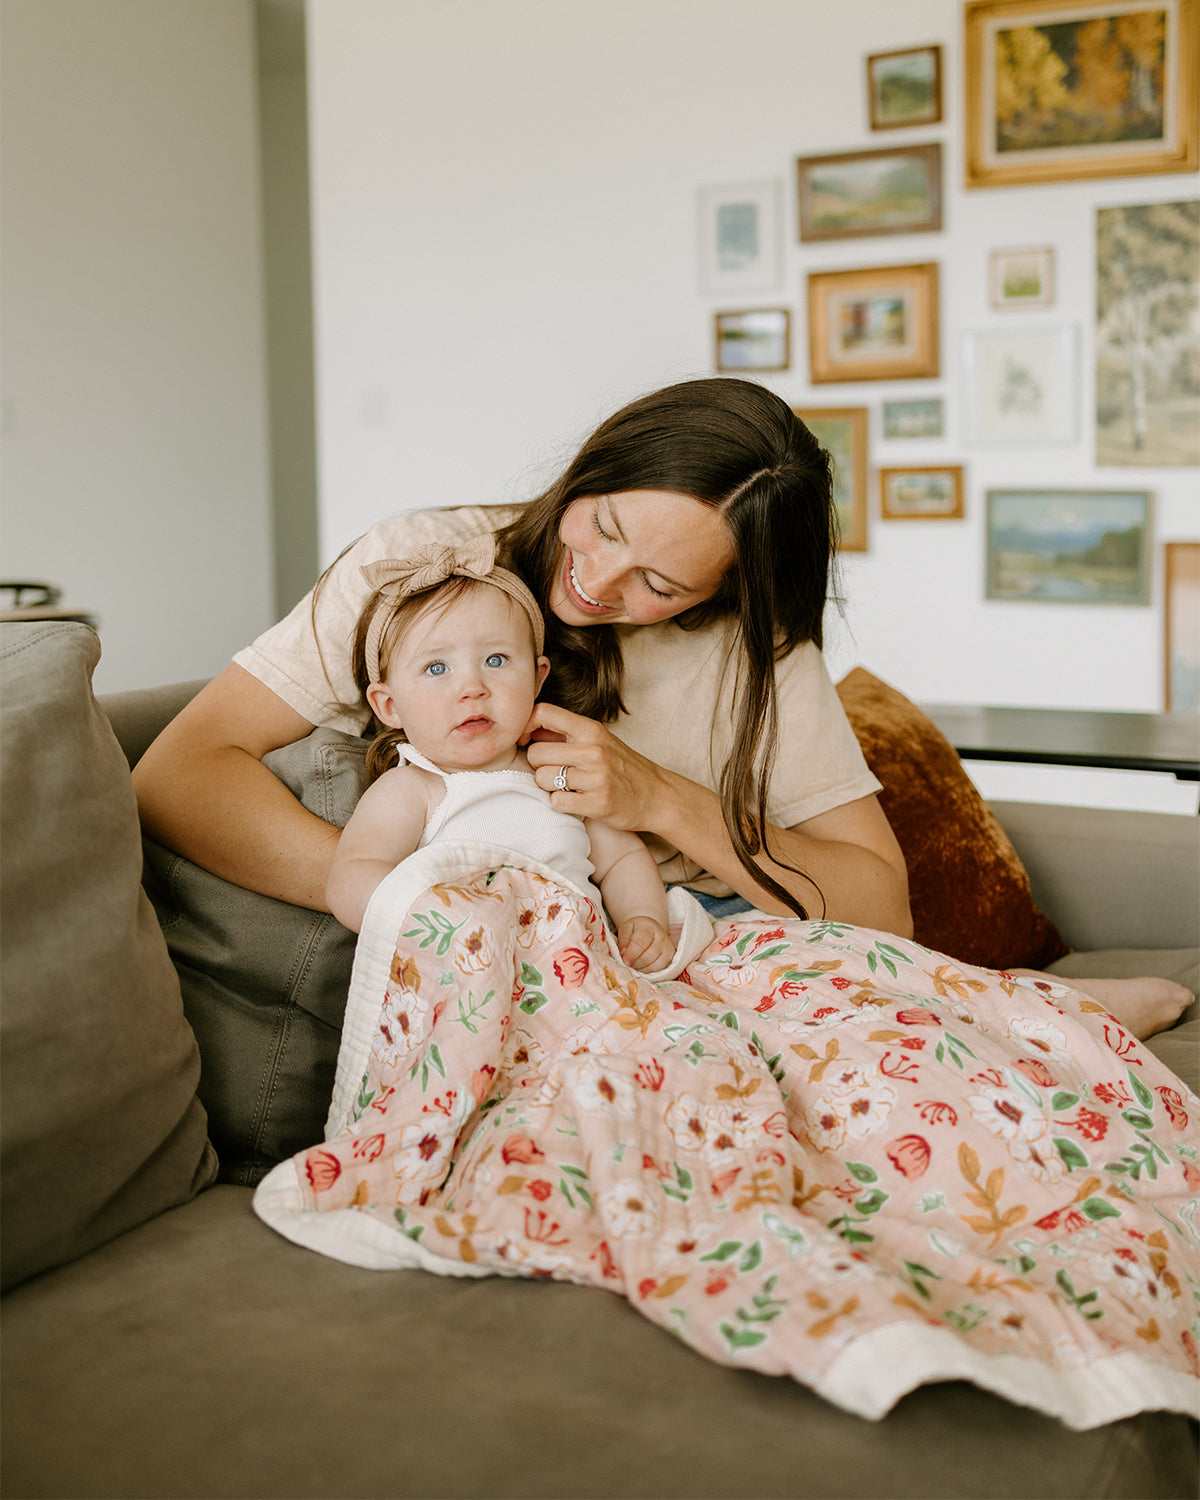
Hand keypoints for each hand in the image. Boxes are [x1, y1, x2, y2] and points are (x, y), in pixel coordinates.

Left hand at [522, 702, 665, 830]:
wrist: (659, 796)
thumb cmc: (624, 768)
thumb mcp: (600, 741)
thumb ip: (567, 735)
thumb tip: (529, 730)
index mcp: (591, 729)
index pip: (543, 712)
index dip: (525, 726)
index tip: (526, 741)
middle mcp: (593, 750)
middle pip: (535, 753)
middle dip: (538, 765)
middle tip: (555, 772)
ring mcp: (596, 777)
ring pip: (542, 778)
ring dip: (549, 786)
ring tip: (568, 787)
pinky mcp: (598, 803)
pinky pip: (557, 801)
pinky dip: (561, 803)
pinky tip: (576, 800)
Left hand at [616, 916, 674, 972]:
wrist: (651, 930)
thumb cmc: (636, 930)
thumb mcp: (627, 929)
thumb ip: (624, 940)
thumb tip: (623, 954)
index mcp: (649, 927)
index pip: (640, 942)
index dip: (632, 954)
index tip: (624, 961)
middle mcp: (661, 937)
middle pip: (648, 956)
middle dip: (635, 963)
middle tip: (627, 964)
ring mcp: (668, 948)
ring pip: (654, 965)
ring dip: (641, 969)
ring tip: (634, 965)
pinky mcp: (671, 958)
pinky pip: (659, 969)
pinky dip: (649, 971)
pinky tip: (642, 967)